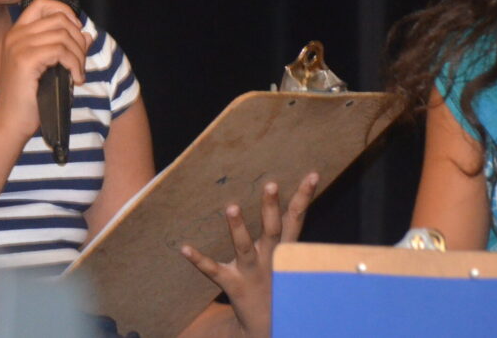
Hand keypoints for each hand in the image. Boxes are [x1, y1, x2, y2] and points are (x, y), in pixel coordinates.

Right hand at [0, 0, 88, 140]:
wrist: (9, 122)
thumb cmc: (29, 98)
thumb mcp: (49, 67)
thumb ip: (65, 48)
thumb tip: (88, 34)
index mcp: (17, 33)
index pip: (42, 3)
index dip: (65, 12)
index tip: (76, 32)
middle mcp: (15, 35)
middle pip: (59, 18)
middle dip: (78, 39)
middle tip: (80, 61)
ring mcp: (18, 46)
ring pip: (63, 35)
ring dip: (79, 55)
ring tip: (78, 73)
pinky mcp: (25, 60)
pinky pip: (61, 51)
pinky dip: (75, 64)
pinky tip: (76, 79)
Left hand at [180, 172, 318, 337]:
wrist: (268, 325)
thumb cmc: (275, 283)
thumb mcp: (284, 258)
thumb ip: (282, 232)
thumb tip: (280, 196)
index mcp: (284, 250)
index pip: (296, 219)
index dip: (304, 197)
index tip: (311, 174)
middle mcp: (270, 259)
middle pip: (272, 230)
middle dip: (271, 208)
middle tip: (270, 184)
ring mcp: (252, 273)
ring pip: (245, 248)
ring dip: (238, 228)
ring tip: (231, 207)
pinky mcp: (233, 286)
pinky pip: (214, 271)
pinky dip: (199, 260)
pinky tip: (184, 248)